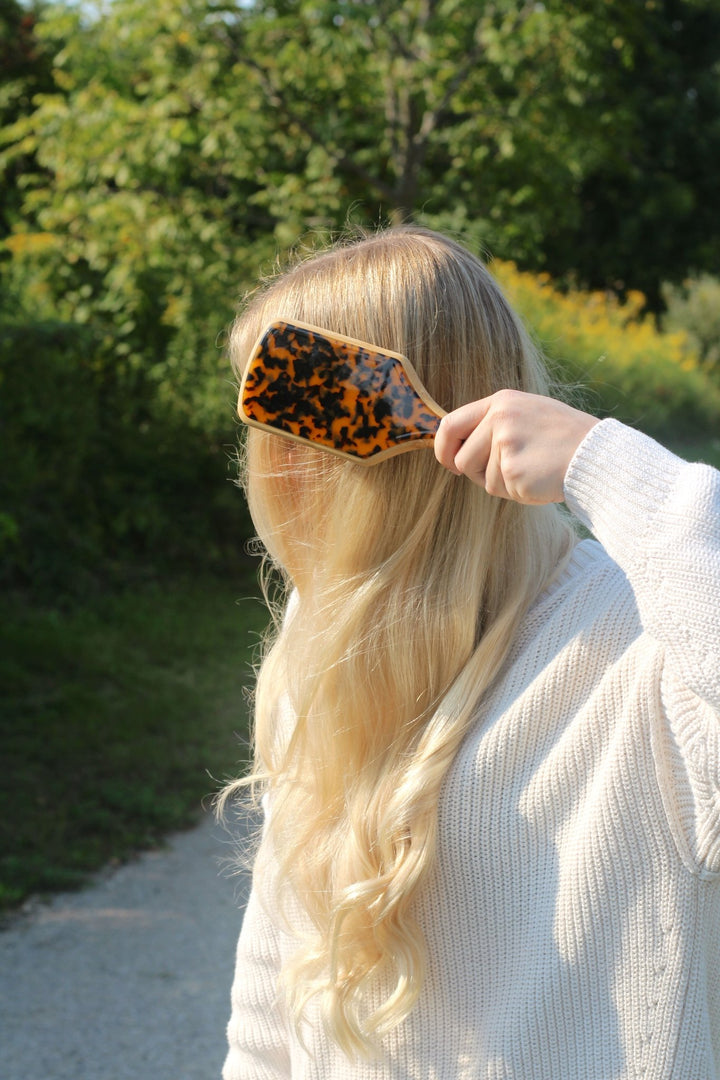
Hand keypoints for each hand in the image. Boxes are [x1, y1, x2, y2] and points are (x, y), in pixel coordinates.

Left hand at [434, 390, 598, 504]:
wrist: (597, 455)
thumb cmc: (563, 438)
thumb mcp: (527, 414)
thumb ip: (494, 424)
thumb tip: (457, 447)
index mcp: (501, 402)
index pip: (450, 424)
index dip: (443, 448)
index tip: (450, 463)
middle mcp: (500, 420)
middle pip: (462, 459)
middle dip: (476, 473)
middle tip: (507, 471)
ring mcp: (506, 445)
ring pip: (482, 480)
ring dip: (502, 483)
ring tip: (532, 469)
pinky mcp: (514, 471)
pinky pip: (502, 491)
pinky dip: (518, 492)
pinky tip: (539, 479)